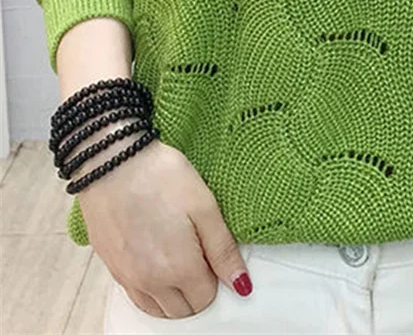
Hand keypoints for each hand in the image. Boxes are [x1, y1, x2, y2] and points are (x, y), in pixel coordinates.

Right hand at [75, 133, 251, 317]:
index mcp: (179, 269)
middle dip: (195, 290)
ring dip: (172, 295)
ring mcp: (127, 278)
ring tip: (177, 256)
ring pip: (157, 309)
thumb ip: (223, 251)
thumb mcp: (205, 206)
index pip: (205, 299)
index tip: (212, 252)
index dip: (215, 277)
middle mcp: (151, 283)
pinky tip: (154, 258)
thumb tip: (241, 285)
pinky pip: (136, 296)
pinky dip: (150, 289)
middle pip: (182, 310)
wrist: (112, 160)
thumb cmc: (161, 176)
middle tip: (197, 253)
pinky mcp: (111, 267)